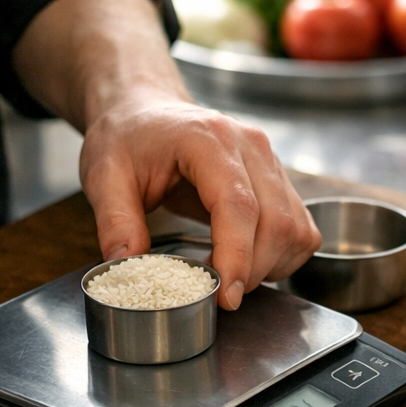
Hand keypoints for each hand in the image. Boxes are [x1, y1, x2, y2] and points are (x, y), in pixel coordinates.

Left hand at [78, 97, 321, 309]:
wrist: (146, 110)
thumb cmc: (128, 136)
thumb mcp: (104, 174)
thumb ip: (115, 220)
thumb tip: (127, 265)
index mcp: (209, 140)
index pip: (238, 205)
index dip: (237, 256)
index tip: (225, 296)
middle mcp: (251, 147)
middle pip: (276, 222)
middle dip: (252, 270)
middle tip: (218, 294)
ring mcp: (271, 162)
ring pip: (295, 229)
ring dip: (270, 266)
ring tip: (232, 278)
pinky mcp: (280, 179)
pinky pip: (302, 228)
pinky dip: (284, 255)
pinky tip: (252, 261)